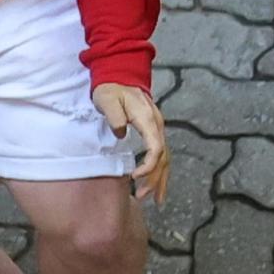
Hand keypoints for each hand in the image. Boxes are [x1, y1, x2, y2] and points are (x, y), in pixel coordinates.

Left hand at [93, 83, 168, 203]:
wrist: (120, 74)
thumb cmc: (111, 88)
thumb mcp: (107, 99)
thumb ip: (114, 116)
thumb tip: (120, 133)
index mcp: (148, 119)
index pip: (156, 147)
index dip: (149, 165)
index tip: (135, 176)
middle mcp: (157, 125)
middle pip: (163, 157)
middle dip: (155, 180)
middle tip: (142, 196)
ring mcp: (157, 128)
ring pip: (165, 159)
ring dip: (160, 180)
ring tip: (154, 200)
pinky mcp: (153, 131)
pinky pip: (161, 155)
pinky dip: (160, 172)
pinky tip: (156, 186)